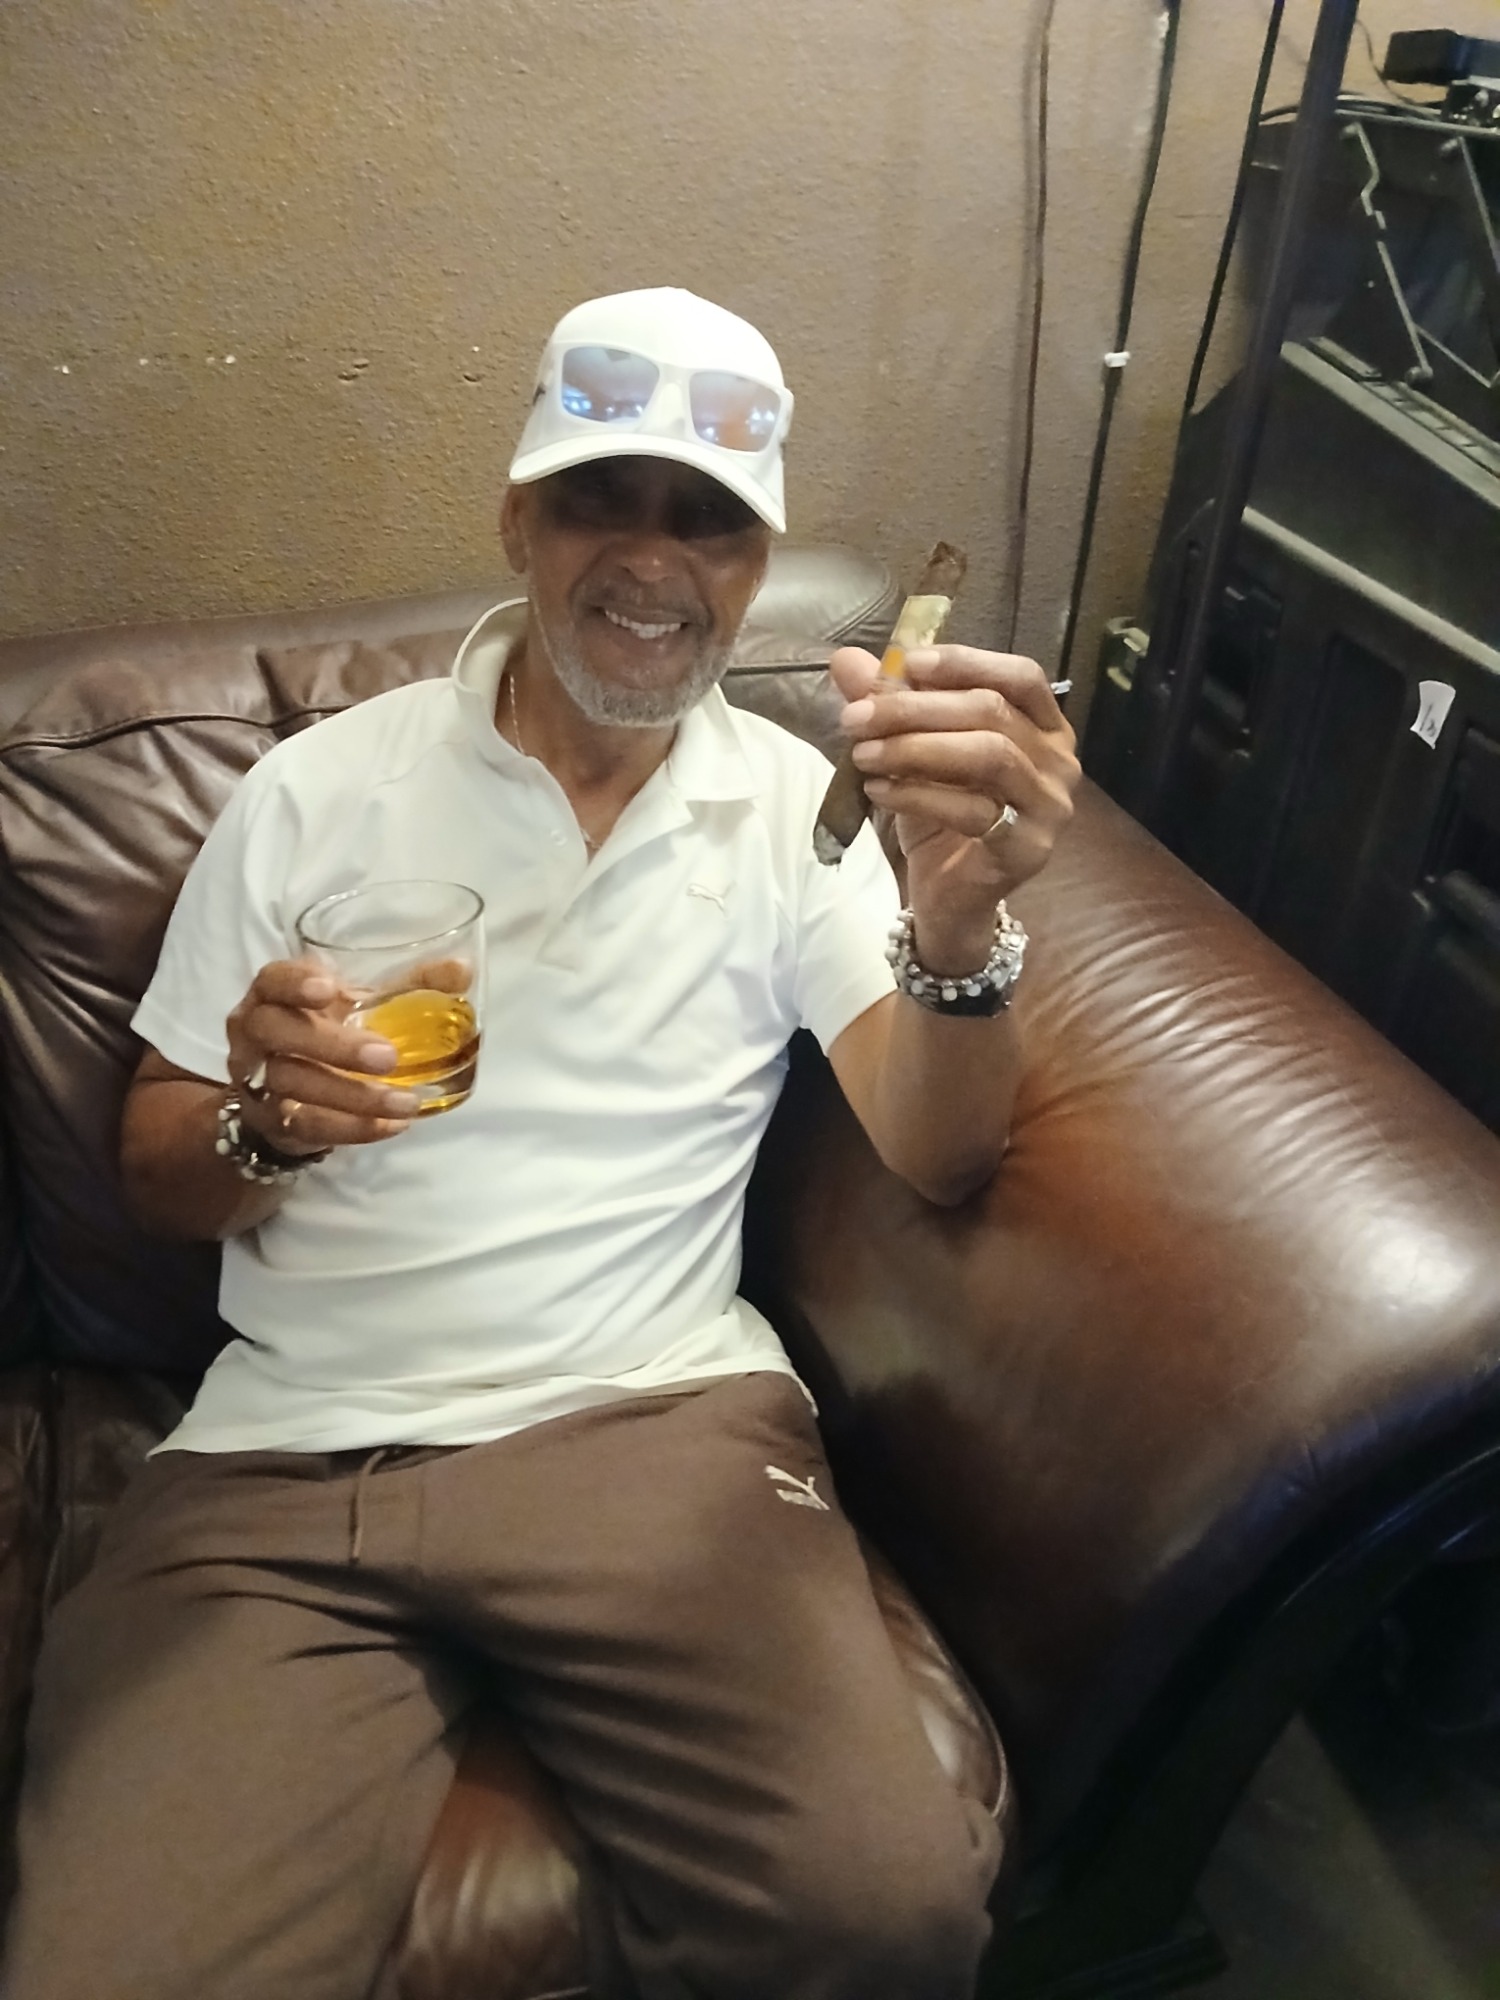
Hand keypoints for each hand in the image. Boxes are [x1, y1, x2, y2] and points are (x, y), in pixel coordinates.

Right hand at [225, 960, 416, 1155]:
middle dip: (332, 1044)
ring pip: (291, 1083)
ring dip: (353, 1095)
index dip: (295, 982)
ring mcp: (257, 1078)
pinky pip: (308, 1125)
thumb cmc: (327, 1030)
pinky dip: (353, 1127)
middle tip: (388, 1057)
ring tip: (406, 1102)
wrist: (286, 1094)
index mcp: (274, 993)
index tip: (330, 988)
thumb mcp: (360, 1003)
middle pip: (276, 1031)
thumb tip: (462, 970)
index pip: (272, 979)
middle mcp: (255, 1031)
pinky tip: (392, 1125)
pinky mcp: (273, 1120)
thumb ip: (409, 985)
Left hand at [831, 643, 1079, 967]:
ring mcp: (1051, 807)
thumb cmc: (941, 815)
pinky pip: (973, 811)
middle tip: (856, 716)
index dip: (966, 663)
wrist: (951, 896)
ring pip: (988, 756)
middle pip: (993, 712)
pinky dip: (919, 796)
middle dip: (916, 708)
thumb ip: (890, 705)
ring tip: (864, 754)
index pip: (1020, 676)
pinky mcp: (1030, 849)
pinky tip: (879, 791)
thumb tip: (846, 662)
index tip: (907, 662)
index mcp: (1043, 726)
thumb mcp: (912, 753)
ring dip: (917, 748)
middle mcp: (1059, 761)